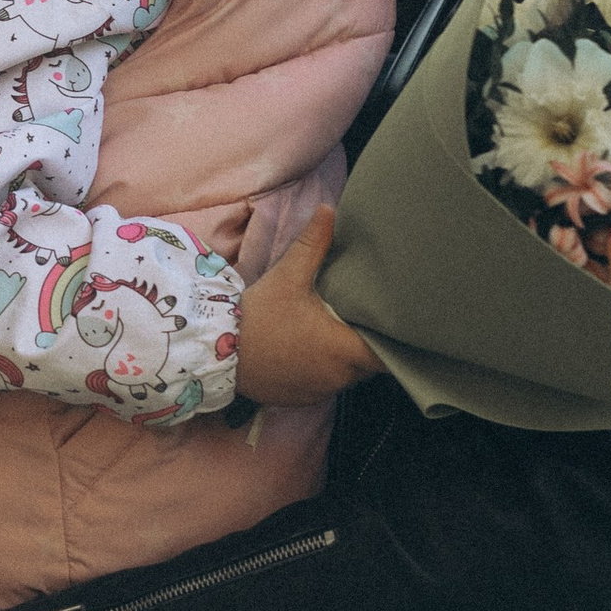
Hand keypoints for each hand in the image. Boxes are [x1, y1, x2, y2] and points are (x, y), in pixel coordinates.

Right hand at [234, 211, 377, 408]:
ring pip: (345, 375)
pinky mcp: (301, 400)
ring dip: (342, 358)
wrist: (216, 354)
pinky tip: (305, 351)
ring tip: (330, 332)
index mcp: (343, 349)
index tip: (394, 324)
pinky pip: (323, 385)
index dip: (395, 342)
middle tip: (357, 317)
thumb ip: (313, 244)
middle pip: (368, 364)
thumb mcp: (287, 276)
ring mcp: (320, 392)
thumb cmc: (258, 316)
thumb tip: (330, 209)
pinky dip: (320, 371)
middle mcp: (338, 377)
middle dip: (364, 343)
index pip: (388, 356)